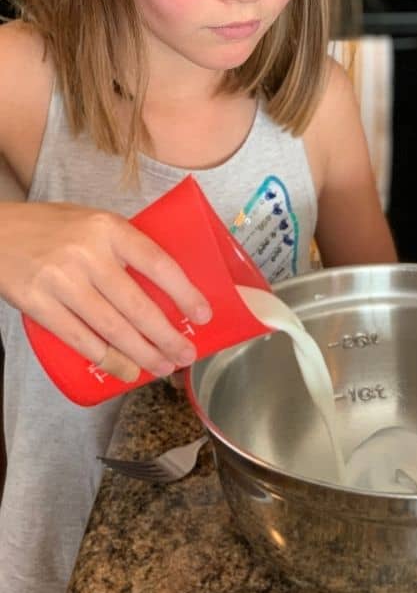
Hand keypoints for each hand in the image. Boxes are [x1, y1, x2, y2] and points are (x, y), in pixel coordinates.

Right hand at [0, 202, 211, 381]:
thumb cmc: (52, 227)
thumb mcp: (93, 222)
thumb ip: (123, 246)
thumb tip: (166, 285)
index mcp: (109, 228)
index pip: (157, 263)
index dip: (184, 293)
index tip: (203, 315)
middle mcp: (87, 253)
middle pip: (137, 305)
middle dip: (166, 336)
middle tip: (186, 355)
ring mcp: (60, 279)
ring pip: (111, 328)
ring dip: (141, 354)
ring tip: (161, 367)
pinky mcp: (37, 303)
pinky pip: (79, 339)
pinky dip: (106, 358)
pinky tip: (124, 369)